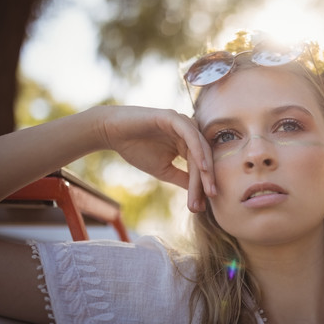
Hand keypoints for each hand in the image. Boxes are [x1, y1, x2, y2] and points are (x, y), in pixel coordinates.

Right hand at [98, 106, 214, 211]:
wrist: (111, 133)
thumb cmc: (136, 149)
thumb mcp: (163, 170)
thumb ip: (182, 178)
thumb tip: (201, 194)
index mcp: (187, 142)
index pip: (200, 165)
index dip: (202, 184)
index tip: (202, 206)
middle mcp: (188, 131)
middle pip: (204, 157)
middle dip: (208, 178)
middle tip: (212, 197)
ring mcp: (182, 123)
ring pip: (200, 147)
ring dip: (205, 168)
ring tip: (208, 187)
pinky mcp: (173, 117)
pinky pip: (191, 135)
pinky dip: (198, 151)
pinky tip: (202, 167)